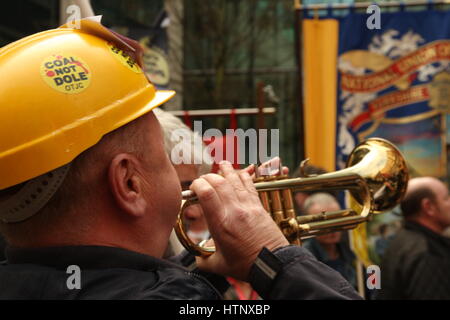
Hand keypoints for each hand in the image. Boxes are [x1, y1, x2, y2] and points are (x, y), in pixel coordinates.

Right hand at [189, 161, 288, 280]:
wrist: (273, 263)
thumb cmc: (247, 265)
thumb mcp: (218, 266)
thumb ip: (203, 260)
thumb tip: (197, 257)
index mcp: (221, 224)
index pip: (207, 194)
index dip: (197, 185)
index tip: (193, 187)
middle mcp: (234, 211)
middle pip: (219, 183)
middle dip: (208, 177)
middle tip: (203, 180)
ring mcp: (248, 207)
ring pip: (235, 181)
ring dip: (227, 171)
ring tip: (221, 164)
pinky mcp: (259, 207)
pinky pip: (250, 186)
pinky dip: (243, 177)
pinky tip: (240, 172)